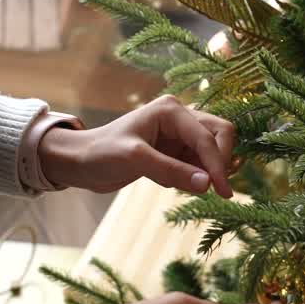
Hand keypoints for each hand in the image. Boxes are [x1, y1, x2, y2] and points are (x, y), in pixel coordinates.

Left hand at [38, 96, 235, 196]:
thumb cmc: (101, 153)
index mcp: (171, 110)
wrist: (79, 162)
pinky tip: (171, 183)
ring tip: (184, 185)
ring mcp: (178, 133)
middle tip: (219, 190)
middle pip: (220, 134)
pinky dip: (194, 176)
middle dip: (220, 161)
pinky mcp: (175, 150)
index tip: (224, 193)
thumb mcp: (136, 161)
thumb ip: (172, 170)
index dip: (218, 165)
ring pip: (211, 150)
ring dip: (207, 170)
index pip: (208, 137)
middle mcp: (180, 116)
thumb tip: (208, 184)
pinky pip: (198, 162)